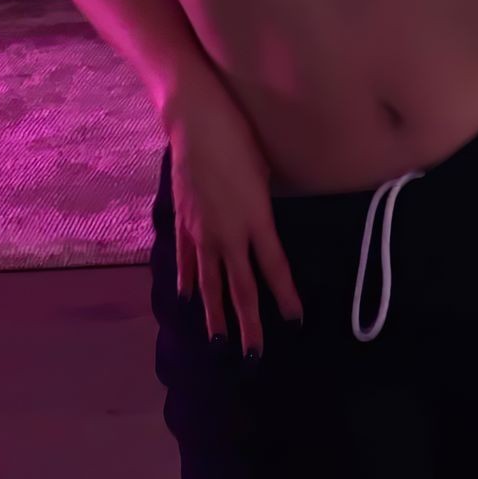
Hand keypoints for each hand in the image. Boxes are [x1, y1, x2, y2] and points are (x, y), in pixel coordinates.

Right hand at [166, 80, 303, 356]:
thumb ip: (264, 205)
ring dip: (216, 314)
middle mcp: (227, 232)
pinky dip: (187, 280)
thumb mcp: (264, 171)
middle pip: (240, 287)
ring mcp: (200, 230)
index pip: (274, 268)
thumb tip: (265, 223)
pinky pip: (186, 259)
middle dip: (248, 324)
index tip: (295, 321)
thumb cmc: (240, 137)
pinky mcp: (182, 221)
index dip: (285, 297)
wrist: (195, 120)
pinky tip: (187, 299)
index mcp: (255, 219)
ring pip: (209, 282)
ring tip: (220, 343)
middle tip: (253, 357)